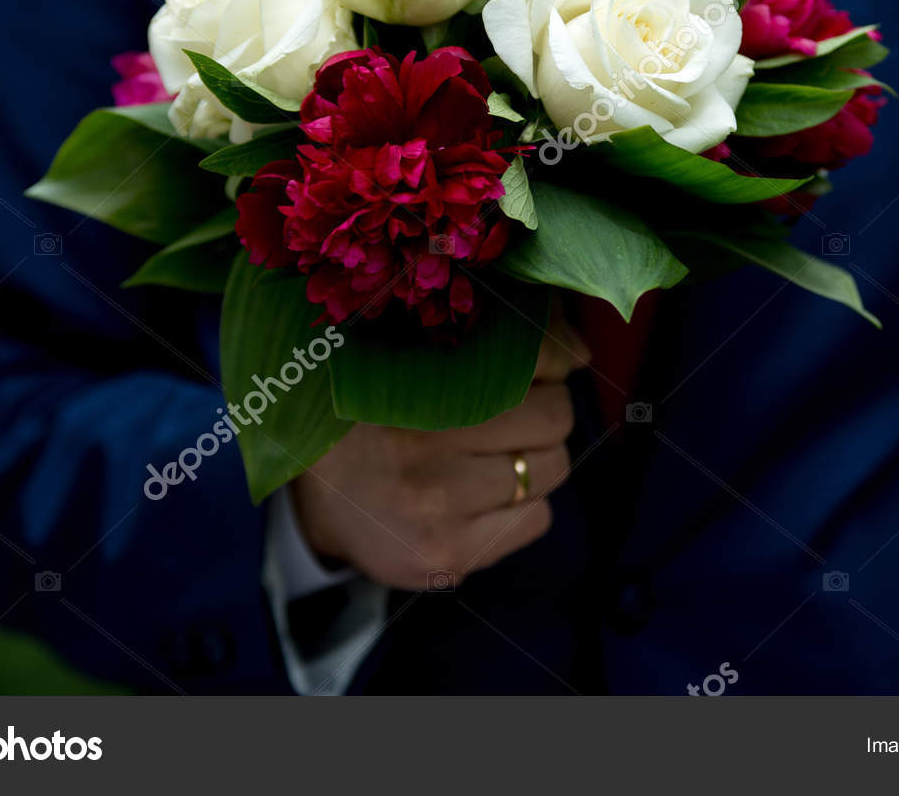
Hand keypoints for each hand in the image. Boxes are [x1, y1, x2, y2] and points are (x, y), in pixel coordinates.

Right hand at [291, 315, 590, 590]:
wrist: (320, 498)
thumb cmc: (383, 415)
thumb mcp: (417, 360)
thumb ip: (493, 341)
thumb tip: (578, 351)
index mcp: (410, 378)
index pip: (526, 361)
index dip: (551, 357)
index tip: (551, 360)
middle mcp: (420, 442)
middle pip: (553, 416)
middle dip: (545, 410)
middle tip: (514, 412)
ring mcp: (435, 505)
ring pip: (551, 469)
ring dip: (536, 459)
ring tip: (494, 455)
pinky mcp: (447, 556)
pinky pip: (536, 519)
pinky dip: (523, 505)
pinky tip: (483, 497)